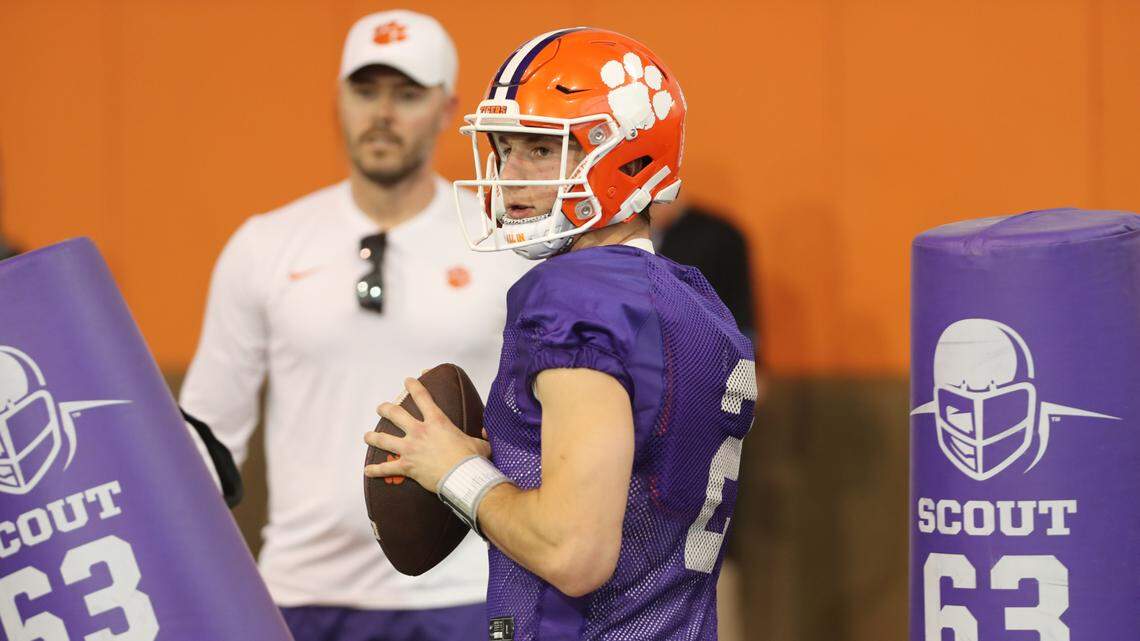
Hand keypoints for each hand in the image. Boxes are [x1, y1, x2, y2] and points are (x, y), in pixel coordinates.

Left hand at [363, 377, 490, 491]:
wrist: (463, 478)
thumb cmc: (472, 459)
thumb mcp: (480, 443)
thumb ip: (480, 437)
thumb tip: (487, 435)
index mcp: (437, 422)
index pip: (422, 397)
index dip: (414, 386)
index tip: (407, 380)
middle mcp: (419, 432)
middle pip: (396, 414)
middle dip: (386, 408)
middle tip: (381, 407)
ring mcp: (410, 449)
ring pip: (384, 439)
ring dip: (374, 436)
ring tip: (367, 435)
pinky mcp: (406, 466)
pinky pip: (386, 468)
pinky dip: (376, 470)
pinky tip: (367, 470)